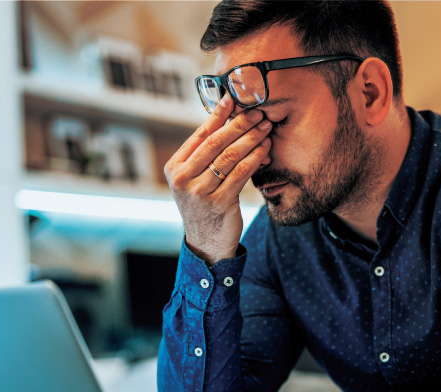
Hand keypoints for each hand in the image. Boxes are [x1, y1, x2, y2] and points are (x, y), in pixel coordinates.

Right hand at [164, 95, 272, 263]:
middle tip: (258, 111)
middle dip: (240, 124)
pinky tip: (265, 149)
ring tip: (265, 127)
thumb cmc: (205, 206)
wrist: (206, 243)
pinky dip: (255, 158)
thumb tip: (226, 120)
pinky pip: (241, 173)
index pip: (199, 134)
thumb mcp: (196, 180)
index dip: (218, 114)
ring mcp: (199, 191)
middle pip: (216, 142)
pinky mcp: (219, 202)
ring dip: (251, 138)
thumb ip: (204, 156)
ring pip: (230, 156)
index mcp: (175, 167)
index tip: (233, 98)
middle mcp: (182, 178)